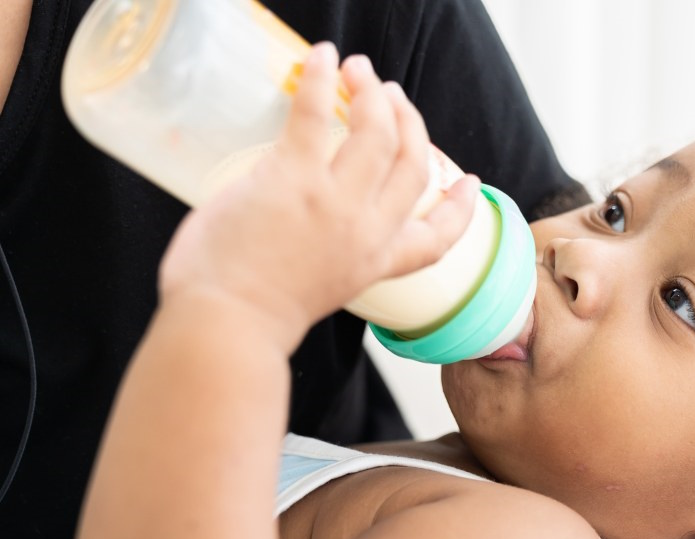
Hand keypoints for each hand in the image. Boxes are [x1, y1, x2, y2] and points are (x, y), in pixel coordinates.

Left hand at [159, 42, 474, 346]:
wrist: (225, 325)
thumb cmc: (248, 318)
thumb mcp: (314, 290)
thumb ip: (322, 254)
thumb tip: (289, 216)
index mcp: (376, 264)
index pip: (438, 236)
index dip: (461, 208)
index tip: (469, 184)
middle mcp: (367, 231)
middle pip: (414, 164)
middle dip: (409, 122)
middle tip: (391, 96)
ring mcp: (335, 203)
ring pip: (379, 132)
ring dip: (373, 92)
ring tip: (359, 69)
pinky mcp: (294, 178)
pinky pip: (317, 113)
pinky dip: (322, 79)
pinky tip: (324, 58)